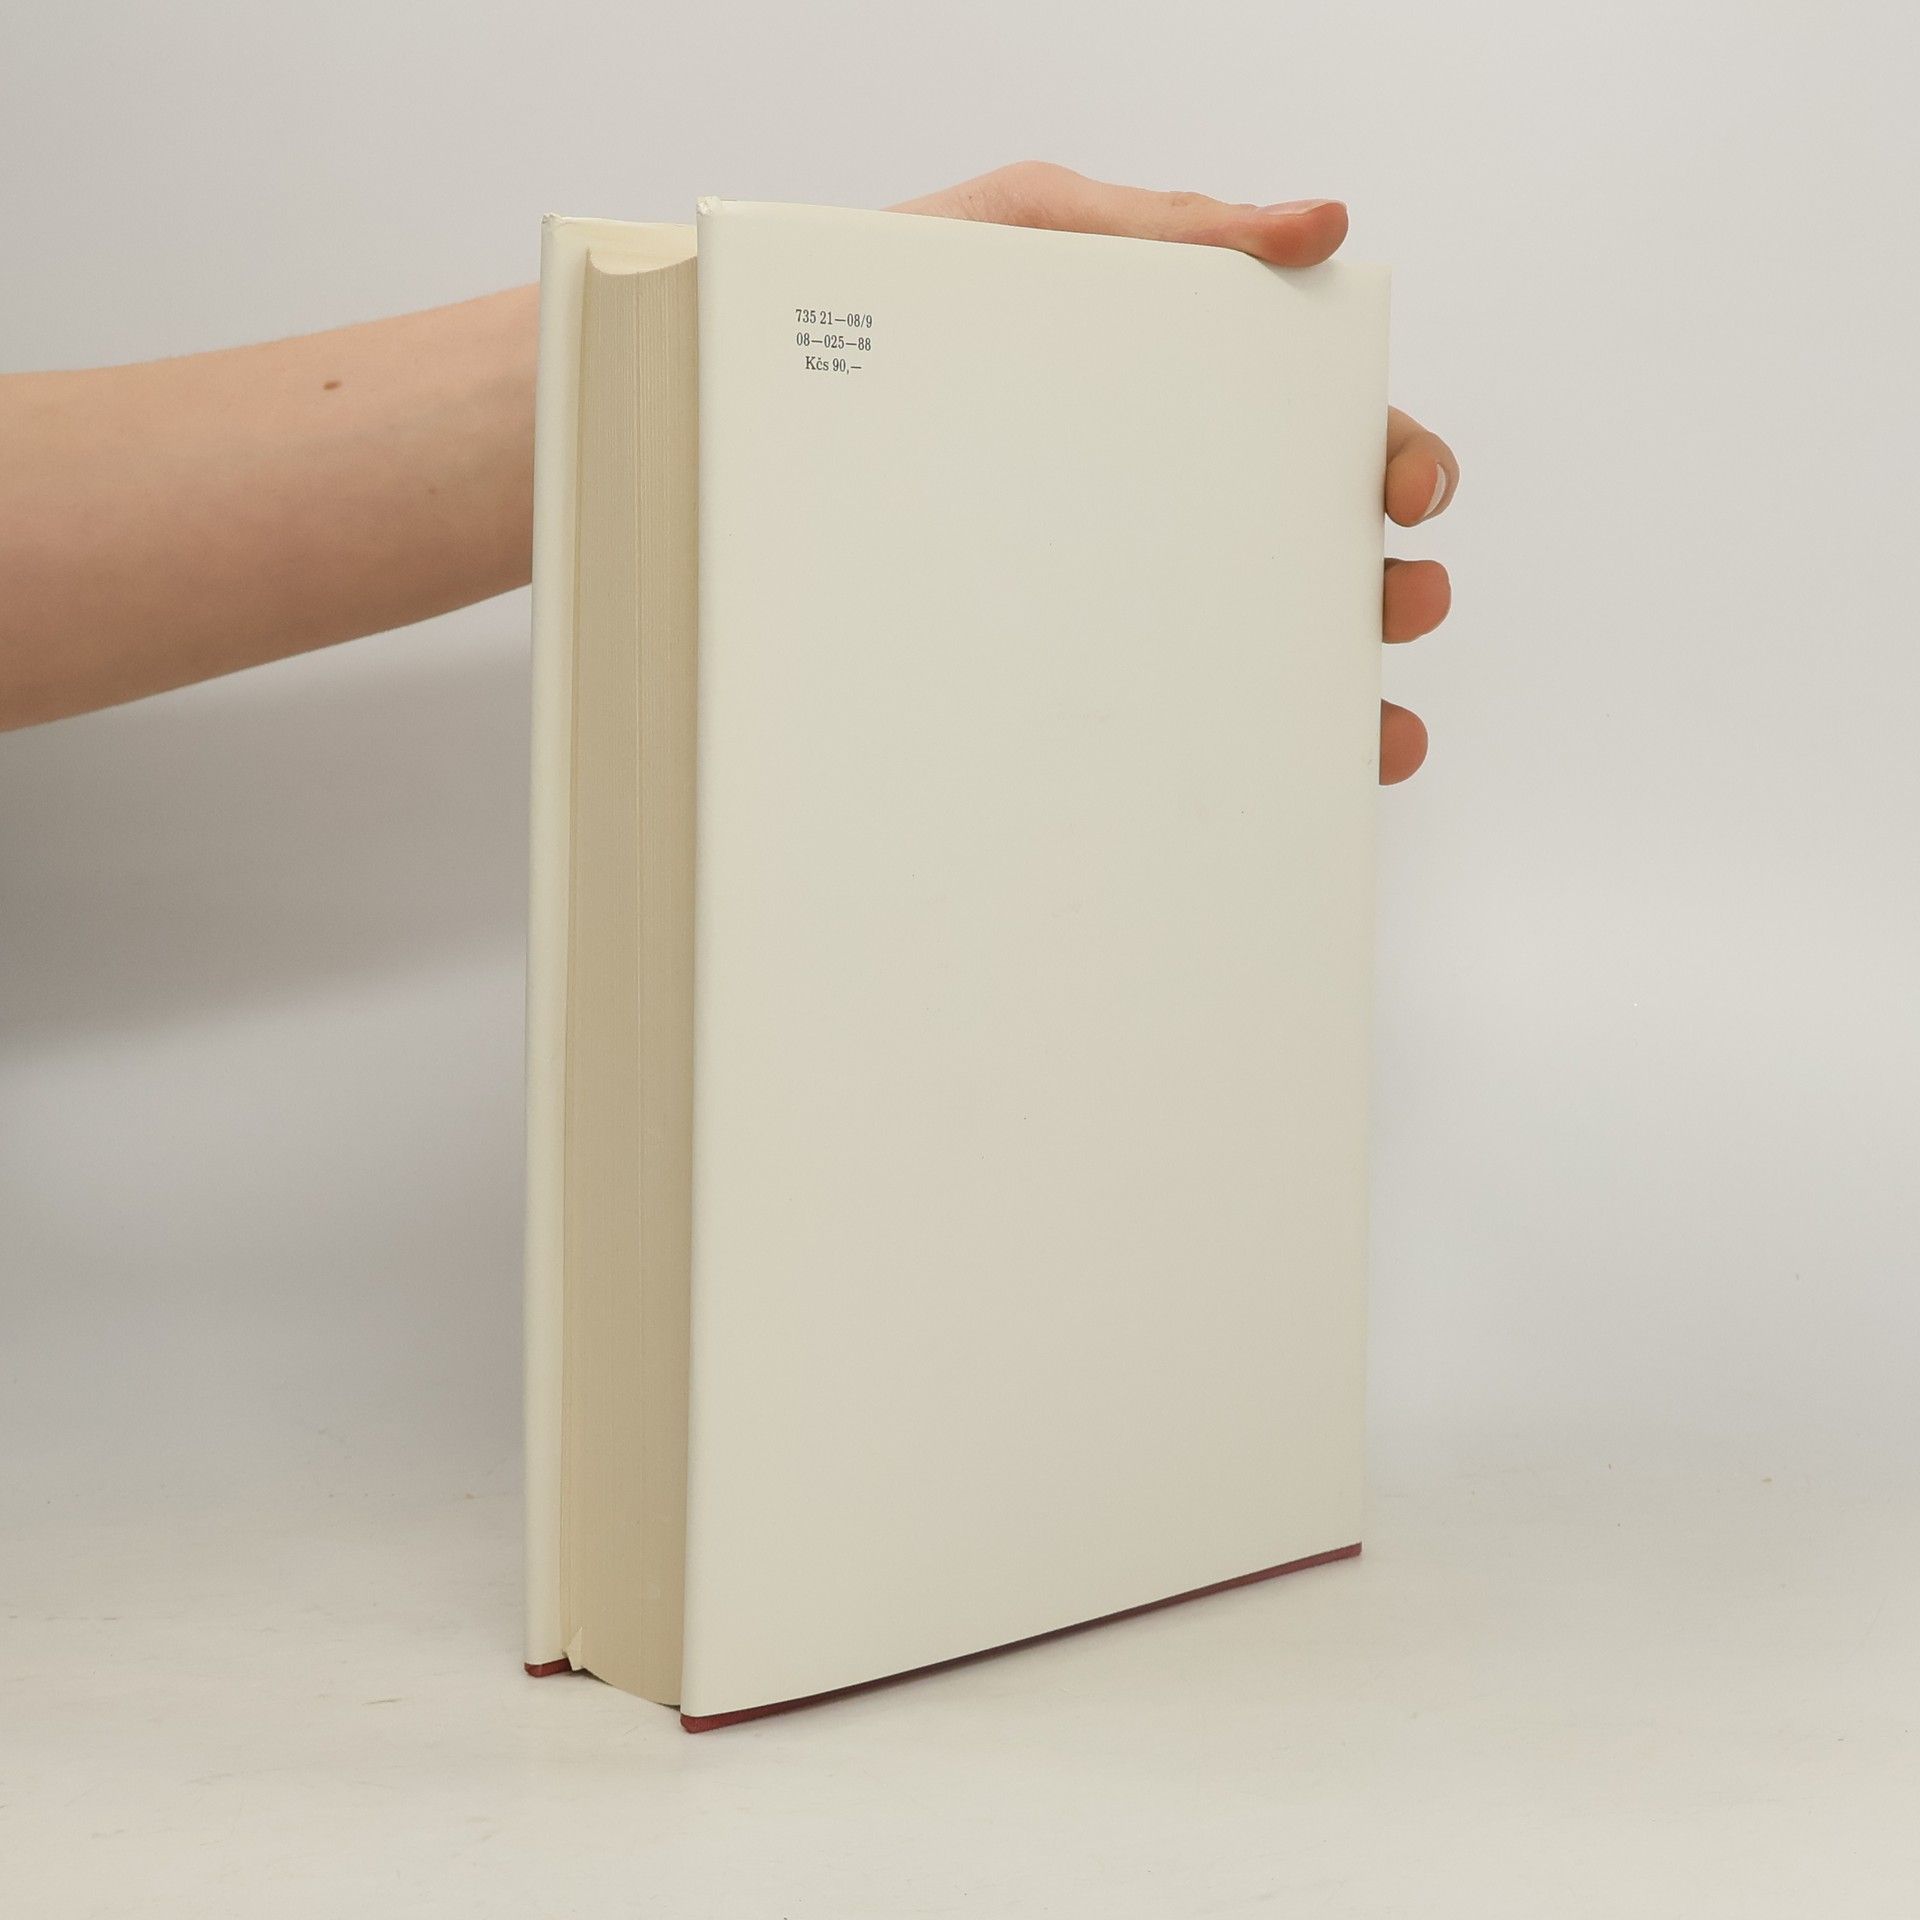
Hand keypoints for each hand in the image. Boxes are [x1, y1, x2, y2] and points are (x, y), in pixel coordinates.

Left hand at [895, 163, 1455, 784]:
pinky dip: (1244, 754)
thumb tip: (1319, 227)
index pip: (1326, 434)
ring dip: (1345, 689)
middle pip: (1322, 551)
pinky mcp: (1065, 666)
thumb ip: (1168, 227)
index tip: (1408, 491)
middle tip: (1403, 600)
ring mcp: (1125, 591)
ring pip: (1267, 652)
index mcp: (1191, 400)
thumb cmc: (901, 302)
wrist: (761, 391)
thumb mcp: (1033, 235)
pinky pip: (1169, 721)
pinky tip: (1285, 783)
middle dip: (1394, 586)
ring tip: (1375, 724)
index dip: (1394, 459)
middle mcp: (1175, 503)